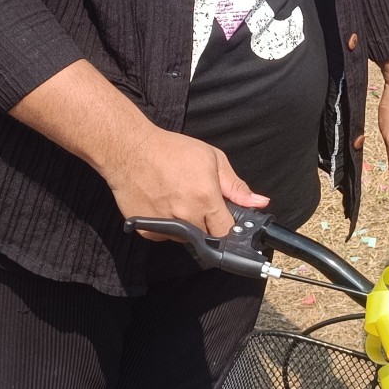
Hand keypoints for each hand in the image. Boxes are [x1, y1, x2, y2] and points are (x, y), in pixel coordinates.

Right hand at [102, 125, 267, 240]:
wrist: (129, 151)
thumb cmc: (170, 151)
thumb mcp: (211, 158)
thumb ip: (236, 186)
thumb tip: (259, 202)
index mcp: (206, 200)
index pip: (227, 232)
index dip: (228, 225)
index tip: (225, 217)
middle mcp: (186, 217)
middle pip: (207, 236)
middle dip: (208, 223)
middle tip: (198, 200)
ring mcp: (165, 227)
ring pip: (186, 238)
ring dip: (188, 225)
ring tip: (178, 197)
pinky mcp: (148, 232)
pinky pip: (166, 236)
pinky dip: (168, 225)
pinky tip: (163, 203)